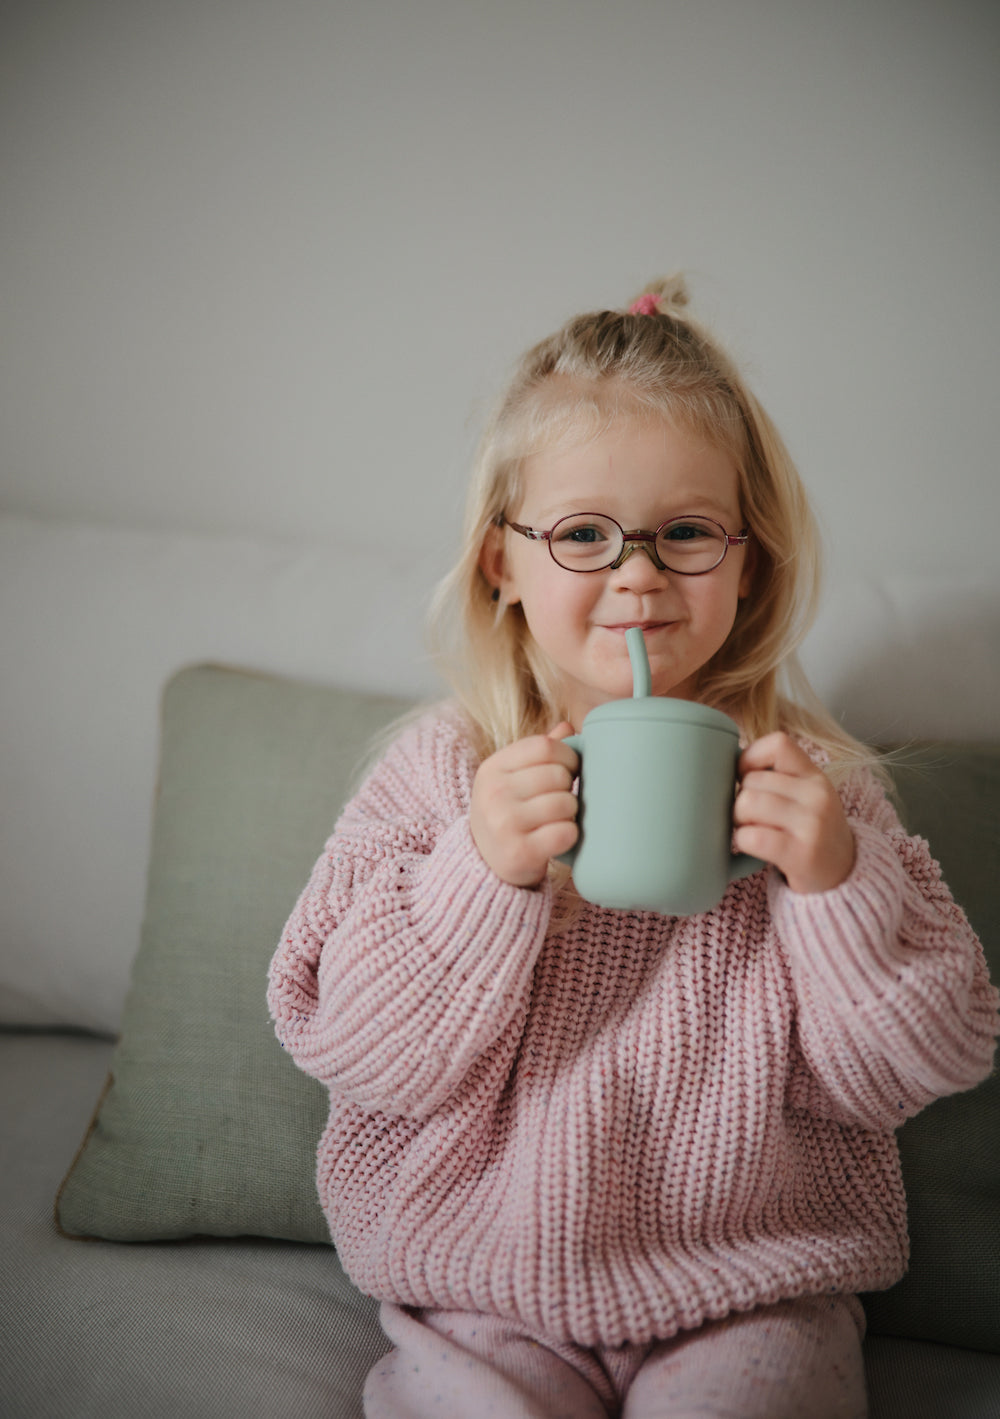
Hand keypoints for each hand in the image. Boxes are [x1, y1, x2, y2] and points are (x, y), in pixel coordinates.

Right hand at [470, 724, 579, 886]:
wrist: (484, 863)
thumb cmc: (507, 812)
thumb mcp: (511, 777)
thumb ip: (538, 752)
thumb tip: (568, 727)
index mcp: (493, 768)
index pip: (544, 746)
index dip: (567, 756)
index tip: (569, 770)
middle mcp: (494, 793)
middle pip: (557, 775)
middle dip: (569, 787)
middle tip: (561, 799)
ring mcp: (504, 824)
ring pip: (565, 803)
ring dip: (570, 812)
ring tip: (557, 818)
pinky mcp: (520, 852)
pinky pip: (566, 832)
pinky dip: (570, 835)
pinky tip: (557, 837)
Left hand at [733, 732, 855, 893]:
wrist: (843, 875)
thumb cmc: (811, 832)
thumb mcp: (806, 797)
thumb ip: (778, 778)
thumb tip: (724, 765)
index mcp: (815, 777)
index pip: (778, 744)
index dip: (750, 757)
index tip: (746, 778)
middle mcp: (818, 796)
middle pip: (752, 781)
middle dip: (740, 800)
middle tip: (749, 817)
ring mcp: (812, 825)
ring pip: (748, 804)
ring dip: (738, 820)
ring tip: (750, 830)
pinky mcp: (801, 855)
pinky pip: (753, 837)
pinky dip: (742, 841)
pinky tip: (752, 846)